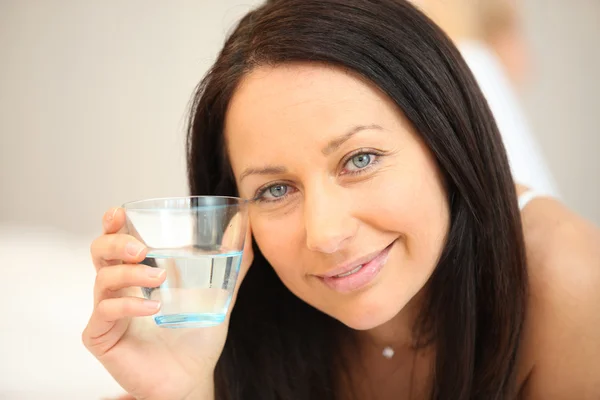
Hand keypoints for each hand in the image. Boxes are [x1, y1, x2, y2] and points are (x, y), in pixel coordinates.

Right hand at [82, 207, 252, 399]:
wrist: (193, 378)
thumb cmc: (198, 337)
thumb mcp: (218, 294)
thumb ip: (232, 263)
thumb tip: (244, 229)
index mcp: (138, 274)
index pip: (117, 242)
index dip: (113, 224)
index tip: (120, 213)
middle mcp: (118, 289)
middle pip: (99, 252)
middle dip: (117, 242)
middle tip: (141, 248)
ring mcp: (107, 313)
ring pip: (102, 279)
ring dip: (130, 273)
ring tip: (159, 278)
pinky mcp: (101, 336)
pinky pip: (105, 312)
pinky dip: (129, 304)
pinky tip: (153, 306)